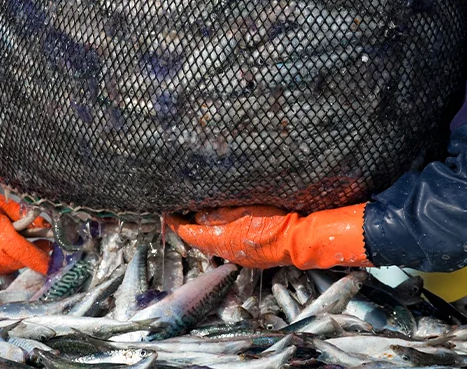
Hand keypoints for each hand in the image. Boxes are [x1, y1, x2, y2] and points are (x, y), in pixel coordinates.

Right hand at [0, 167, 50, 281]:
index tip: (58, 256)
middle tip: (38, 238)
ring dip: (18, 257)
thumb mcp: (0, 203)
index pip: (35, 259)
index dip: (49, 260)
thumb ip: (26, 216)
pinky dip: (2, 261)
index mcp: (3, 240)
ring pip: (12, 267)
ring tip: (12, 239)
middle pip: (25, 263)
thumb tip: (46, 226)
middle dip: (35, 252)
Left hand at [166, 204, 371, 268]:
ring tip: (204, 214)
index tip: (168, 211)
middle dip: (190, 226)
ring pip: (216, 243)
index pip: (187, 233)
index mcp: (217, 241)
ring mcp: (240, 257)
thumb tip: (197, 214)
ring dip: (208, 230)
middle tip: (184, 210)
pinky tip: (229, 223)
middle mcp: (225, 253)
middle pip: (200, 240)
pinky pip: (230, 244)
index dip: (176, 222)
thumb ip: (215, 212)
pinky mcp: (253, 256)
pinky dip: (223, 234)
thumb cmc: (269, 221)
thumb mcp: (239, 208)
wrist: (298, 239)